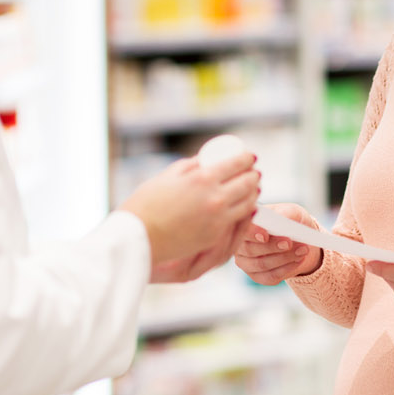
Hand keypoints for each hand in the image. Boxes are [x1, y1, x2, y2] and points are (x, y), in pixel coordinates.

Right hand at [119, 154, 259, 275]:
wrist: (138, 237)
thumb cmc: (146, 203)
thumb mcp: (168, 176)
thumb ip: (189, 166)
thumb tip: (205, 161)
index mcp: (203, 177)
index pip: (237, 163)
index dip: (247, 158)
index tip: (249, 157)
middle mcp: (215, 197)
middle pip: (247, 183)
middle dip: (254, 176)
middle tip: (254, 173)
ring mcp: (217, 219)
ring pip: (248, 204)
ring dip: (254, 194)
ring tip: (253, 189)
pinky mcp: (215, 235)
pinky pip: (237, 221)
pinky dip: (245, 212)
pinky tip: (244, 208)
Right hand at [234, 204, 323, 284]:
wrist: (299, 238)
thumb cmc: (291, 220)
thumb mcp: (292, 212)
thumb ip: (286, 213)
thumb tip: (281, 219)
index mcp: (244, 224)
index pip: (242, 229)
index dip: (252, 233)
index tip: (265, 235)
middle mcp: (240, 244)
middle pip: (250, 249)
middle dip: (272, 247)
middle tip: (289, 242)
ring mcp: (246, 262)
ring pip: (261, 264)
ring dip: (284, 258)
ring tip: (302, 250)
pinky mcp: (257, 276)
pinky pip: (269, 277)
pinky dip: (286, 269)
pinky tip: (298, 260)